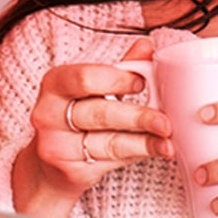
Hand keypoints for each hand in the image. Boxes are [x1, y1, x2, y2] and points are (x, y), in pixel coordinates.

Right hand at [12, 38, 173, 217]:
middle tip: (165, 120)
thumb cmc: (74, 117)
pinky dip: (138, 154)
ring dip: (145, 141)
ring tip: (168, 140)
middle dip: (138, 117)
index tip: (143, 82)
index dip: (117, 80)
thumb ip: (119, 69)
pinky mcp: (70, 171)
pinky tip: (157, 150)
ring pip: (109, 142)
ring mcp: (57, 146)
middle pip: (100, 113)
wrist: (49, 164)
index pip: (84, 78)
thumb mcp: (91, 89)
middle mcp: (49, 115)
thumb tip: (147, 46)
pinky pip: (112, 161)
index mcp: (55, 84)